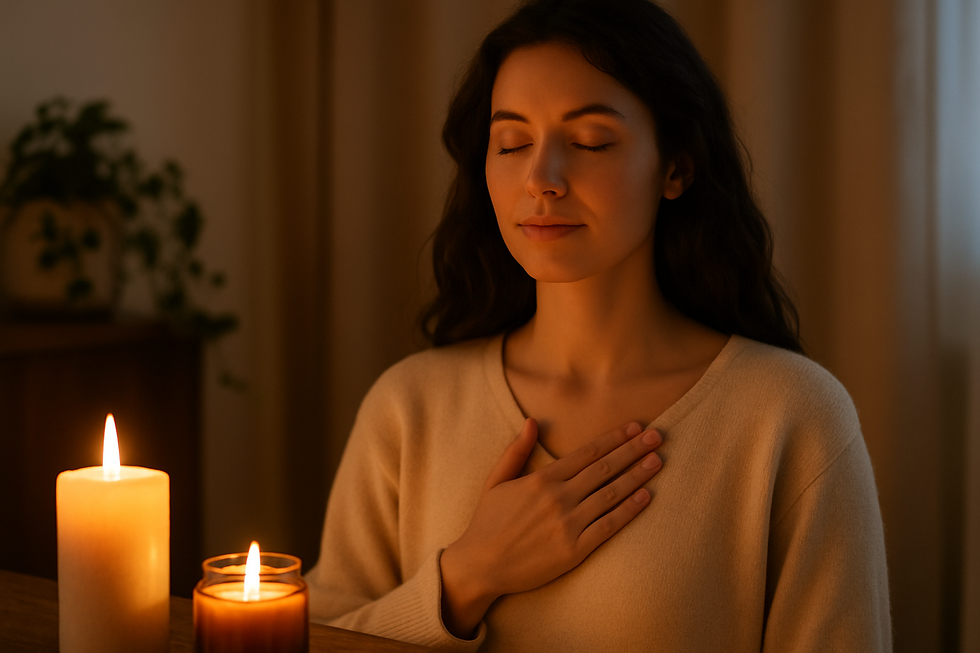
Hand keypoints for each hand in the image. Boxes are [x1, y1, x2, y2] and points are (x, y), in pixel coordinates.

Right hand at [439, 418, 663, 637]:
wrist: (479, 566)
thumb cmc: (487, 523)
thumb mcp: (496, 481)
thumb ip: (516, 451)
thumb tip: (531, 421)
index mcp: (541, 479)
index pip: (587, 453)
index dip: (613, 438)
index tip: (634, 427)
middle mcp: (558, 498)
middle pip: (605, 468)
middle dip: (633, 450)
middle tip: (657, 436)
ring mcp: (567, 524)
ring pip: (611, 494)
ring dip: (638, 476)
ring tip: (658, 460)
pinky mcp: (573, 550)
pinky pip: (608, 526)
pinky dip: (629, 510)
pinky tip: (646, 497)